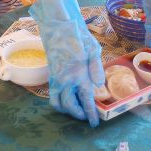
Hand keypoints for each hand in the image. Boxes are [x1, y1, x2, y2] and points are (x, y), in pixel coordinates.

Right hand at [29, 0, 103, 126]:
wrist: (57, 27)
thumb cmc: (77, 35)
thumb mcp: (93, 48)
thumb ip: (96, 68)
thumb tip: (99, 85)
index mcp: (79, 73)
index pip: (86, 99)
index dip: (90, 113)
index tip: (94, 123)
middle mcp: (66, 79)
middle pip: (71, 106)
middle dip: (79, 114)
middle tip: (87, 117)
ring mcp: (56, 78)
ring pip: (59, 104)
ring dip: (68, 111)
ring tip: (77, 110)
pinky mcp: (50, 75)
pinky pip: (52, 96)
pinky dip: (58, 103)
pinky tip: (66, 100)